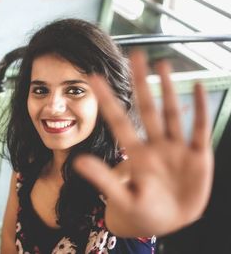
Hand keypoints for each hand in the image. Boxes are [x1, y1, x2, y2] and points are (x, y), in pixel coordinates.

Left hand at [75, 50, 213, 236]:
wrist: (168, 223)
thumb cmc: (141, 212)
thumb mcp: (122, 197)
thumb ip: (103, 179)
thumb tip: (77, 162)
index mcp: (135, 154)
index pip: (119, 121)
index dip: (107, 100)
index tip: (95, 79)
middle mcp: (155, 145)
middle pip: (147, 108)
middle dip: (141, 83)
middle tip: (134, 54)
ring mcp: (176, 149)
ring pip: (172, 113)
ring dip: (168, 89)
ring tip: (162, 64)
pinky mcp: (197, 156)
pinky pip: (199, 129)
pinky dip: (200, 109)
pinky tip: (197, 87)